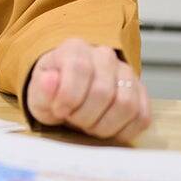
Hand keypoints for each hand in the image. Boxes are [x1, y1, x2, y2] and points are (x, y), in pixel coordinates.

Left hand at [26, 38, 150, 142]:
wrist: (69, 93)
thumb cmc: (54, 93)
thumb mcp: (38, 94)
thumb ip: (42, 89)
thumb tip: (50, 80)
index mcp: (75, 49)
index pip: (80, 68)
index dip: (69, 96)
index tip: (59, 111)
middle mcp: (104, 56)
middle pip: (103, 91)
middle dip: (85, 116)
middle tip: (73, 120)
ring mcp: (126, 74)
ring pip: (126, 105)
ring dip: (104, 125)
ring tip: (88, 124)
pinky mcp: (141, 94)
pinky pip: (142, 117)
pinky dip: (123, 131)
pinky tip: (105, 128)